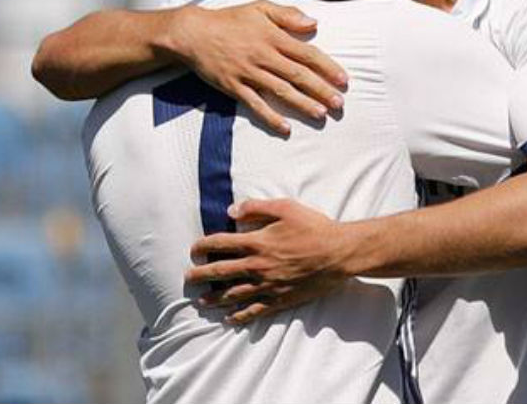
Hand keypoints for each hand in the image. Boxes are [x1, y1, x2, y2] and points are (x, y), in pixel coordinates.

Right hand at [171, 1, 347, 133]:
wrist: (193, 33)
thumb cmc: (229, 19)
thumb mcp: (259, 8)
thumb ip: (288, 15)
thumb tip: (314, 23)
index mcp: (273, 37)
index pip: (306, 54)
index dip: (327, 67)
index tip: (343, 80)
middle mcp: (264, 56)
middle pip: (298, 75)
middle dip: (321, 90)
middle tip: (339, 104)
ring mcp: (249, 73)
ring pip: (281, 91)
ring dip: (302, 104)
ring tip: (320, 115)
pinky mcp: (234, 87)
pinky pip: (255, 105)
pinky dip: (271, 117)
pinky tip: (286, 128)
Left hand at [186, 199, 352, 323]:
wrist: (339, 254)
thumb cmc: (314, 228)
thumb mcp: (286, 208)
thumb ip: (256, 207)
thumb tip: (232, 211)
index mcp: (257, 242)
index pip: (220, 243)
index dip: (203, 245)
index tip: (193, 249)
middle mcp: (258, 266)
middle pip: (220, 272)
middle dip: (201, 274)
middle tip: (188, 278)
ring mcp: (268, 285)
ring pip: (233, 294)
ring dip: (214, 298)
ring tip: (202, 302)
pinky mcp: (280, 298)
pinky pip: (255, 310)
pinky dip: (240, 316)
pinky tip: (229, 319)